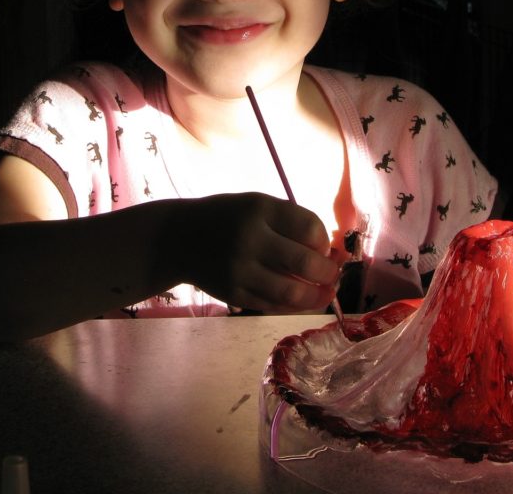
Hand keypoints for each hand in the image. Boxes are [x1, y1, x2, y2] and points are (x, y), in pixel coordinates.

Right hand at [178, 192, 340, 312]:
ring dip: (317, 297)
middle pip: (305, 263)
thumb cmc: (227, 218)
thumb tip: (330, 253)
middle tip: (335, 275)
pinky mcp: (233, 293)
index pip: (309, 227)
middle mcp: (249, 238)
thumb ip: (290, 223)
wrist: (178, 238)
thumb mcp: (256, 205)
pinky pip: (273, 305)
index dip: (325, 241)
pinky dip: (294, 307)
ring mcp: (239, 269)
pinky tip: (302, 302)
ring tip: (327, 294)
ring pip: (291, 293)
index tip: (325, 248)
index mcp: (259, 209)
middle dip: (329, 273)